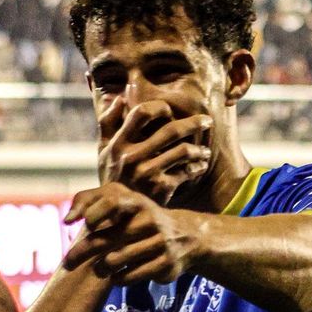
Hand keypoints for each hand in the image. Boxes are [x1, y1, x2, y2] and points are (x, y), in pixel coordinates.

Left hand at [62, 182, 198, 283]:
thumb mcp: (123, 202)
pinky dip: (118, 278)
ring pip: (116, 260)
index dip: (93, 212)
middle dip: (82, 252)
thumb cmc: (141, 219)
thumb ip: (90, 201)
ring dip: (102, 268)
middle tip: (68, 263)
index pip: (111, 200)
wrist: (187, 236)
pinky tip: (116, 276)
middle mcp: (149, 219)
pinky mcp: (166, 263)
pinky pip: (131, 275)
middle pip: (107, 238)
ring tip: (100, 269)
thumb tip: (67, 220)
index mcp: (136, 202)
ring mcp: (159, 242)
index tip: (84, 225)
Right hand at [97, 88, 211, 204]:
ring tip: (205, 150)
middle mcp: (132, 157)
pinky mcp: (160, 188)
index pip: (141, 113)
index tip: (169, 110)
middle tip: (207, 121)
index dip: (159, 107)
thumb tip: (120, 97)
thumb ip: (108, 122)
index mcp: (118, 143)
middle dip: (194, 123)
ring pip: (184, 151)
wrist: (117, 213)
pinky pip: (187, 171)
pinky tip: (201, 165)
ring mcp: (147, 173)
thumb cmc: (113, 176)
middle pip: (171, 130)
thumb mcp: (103, 150)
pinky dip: (198, 166)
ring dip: (199, 149)